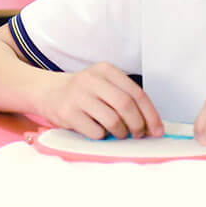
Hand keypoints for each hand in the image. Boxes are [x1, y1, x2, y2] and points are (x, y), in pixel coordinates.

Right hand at [32, 62, 162, 139]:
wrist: (48, 92)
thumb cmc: (84, 93)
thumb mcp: (104, 84)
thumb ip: (125, 98)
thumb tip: (151, 125)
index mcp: (106, 70)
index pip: (136, 93)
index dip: (151, 114)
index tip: (157, 130)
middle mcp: (91, 79)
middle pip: (126, 106)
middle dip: (138, 125)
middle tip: (139, 134)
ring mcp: (78, 96)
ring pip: (113, 121)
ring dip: (120, 133)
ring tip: (118, 133)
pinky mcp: (68, 113)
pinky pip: (96, 132)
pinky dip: (102, 136)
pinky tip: (98, 131)